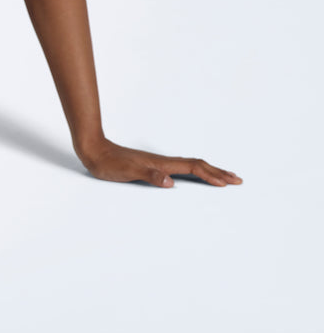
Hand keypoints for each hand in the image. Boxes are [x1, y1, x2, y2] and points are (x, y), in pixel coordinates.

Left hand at [78, 136, 242, 187]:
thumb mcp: (128, 172)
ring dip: (209, 171)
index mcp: (161, 163)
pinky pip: (181, 168)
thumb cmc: (109, 163)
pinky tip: (194, 175)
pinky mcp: (152, 165)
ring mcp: (159, 162)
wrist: (94, 150)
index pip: (193, 168)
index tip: (228, 183)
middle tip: (237, 179)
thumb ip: (149, 176)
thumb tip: (170, 182)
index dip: (211, 175)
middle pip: (197, 164)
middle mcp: (163, 161)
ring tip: (224, 177)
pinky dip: (195, 171)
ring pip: (190, 165)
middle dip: (218, 172)